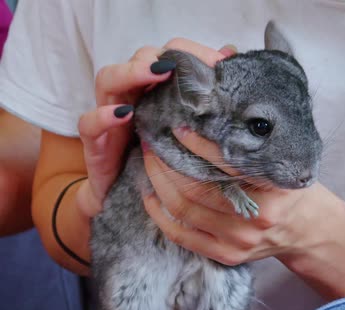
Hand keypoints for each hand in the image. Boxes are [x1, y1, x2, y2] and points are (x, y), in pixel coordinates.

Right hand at [77, 39, 233, 218]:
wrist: (121, 197)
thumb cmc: (160, 159)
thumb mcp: (189, 131)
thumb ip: (207, 100)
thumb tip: (231, 60)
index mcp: (154, 89)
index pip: (166, 55)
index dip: (188, 53)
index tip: (217, 62)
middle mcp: (130, 95)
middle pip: (137, 59)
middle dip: (159, 57)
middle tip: (182, 63)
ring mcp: (108, 115)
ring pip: (108, 78)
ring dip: (131, 72)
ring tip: (157, 73)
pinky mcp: (95, 141)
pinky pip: (89, 122)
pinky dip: (103, 116)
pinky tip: (124, 114)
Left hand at [141, 129, 330, 265]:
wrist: (307, 229)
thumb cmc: (290, 189)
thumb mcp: (279, 164)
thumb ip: (250, 151)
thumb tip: (206, 122)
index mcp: (272, 189)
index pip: (224, 163)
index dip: (195, 145)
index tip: (178, 128)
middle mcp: (255, 218)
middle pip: (196, 189)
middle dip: (167, 162)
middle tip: (154, 142)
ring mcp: (239, 241)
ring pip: (183, 210)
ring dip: (158, 183)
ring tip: (150, 161)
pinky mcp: (227, 255)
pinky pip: (181, 236)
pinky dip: (159, 215)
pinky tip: (150, 195)